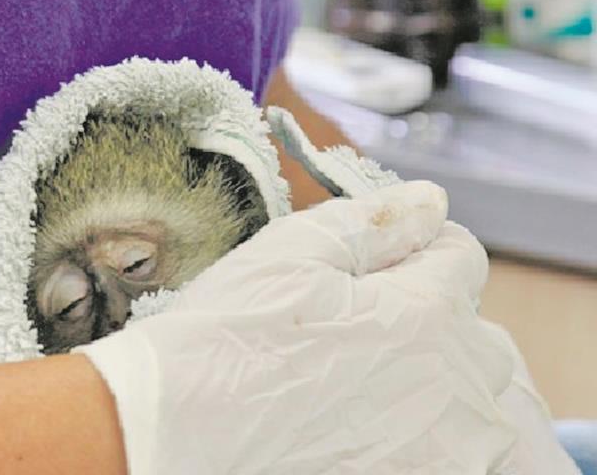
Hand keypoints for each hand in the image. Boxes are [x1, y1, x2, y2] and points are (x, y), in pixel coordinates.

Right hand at [76, 181, 516, 474]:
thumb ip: (374, 222)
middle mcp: (452, 388)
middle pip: (475, 332)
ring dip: (433, 380)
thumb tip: (431, 200)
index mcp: (425, 314)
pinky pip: (452, 450)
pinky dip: (421, 432)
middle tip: (355, 323)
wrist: (175, 434)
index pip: (462, 257)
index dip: (416, 246)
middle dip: (430, 315)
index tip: (375, 260)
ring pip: (474, 401)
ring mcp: (441, 450)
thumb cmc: (223, 342)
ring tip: (355, 379)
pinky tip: (358, 422)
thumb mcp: (289, 255)